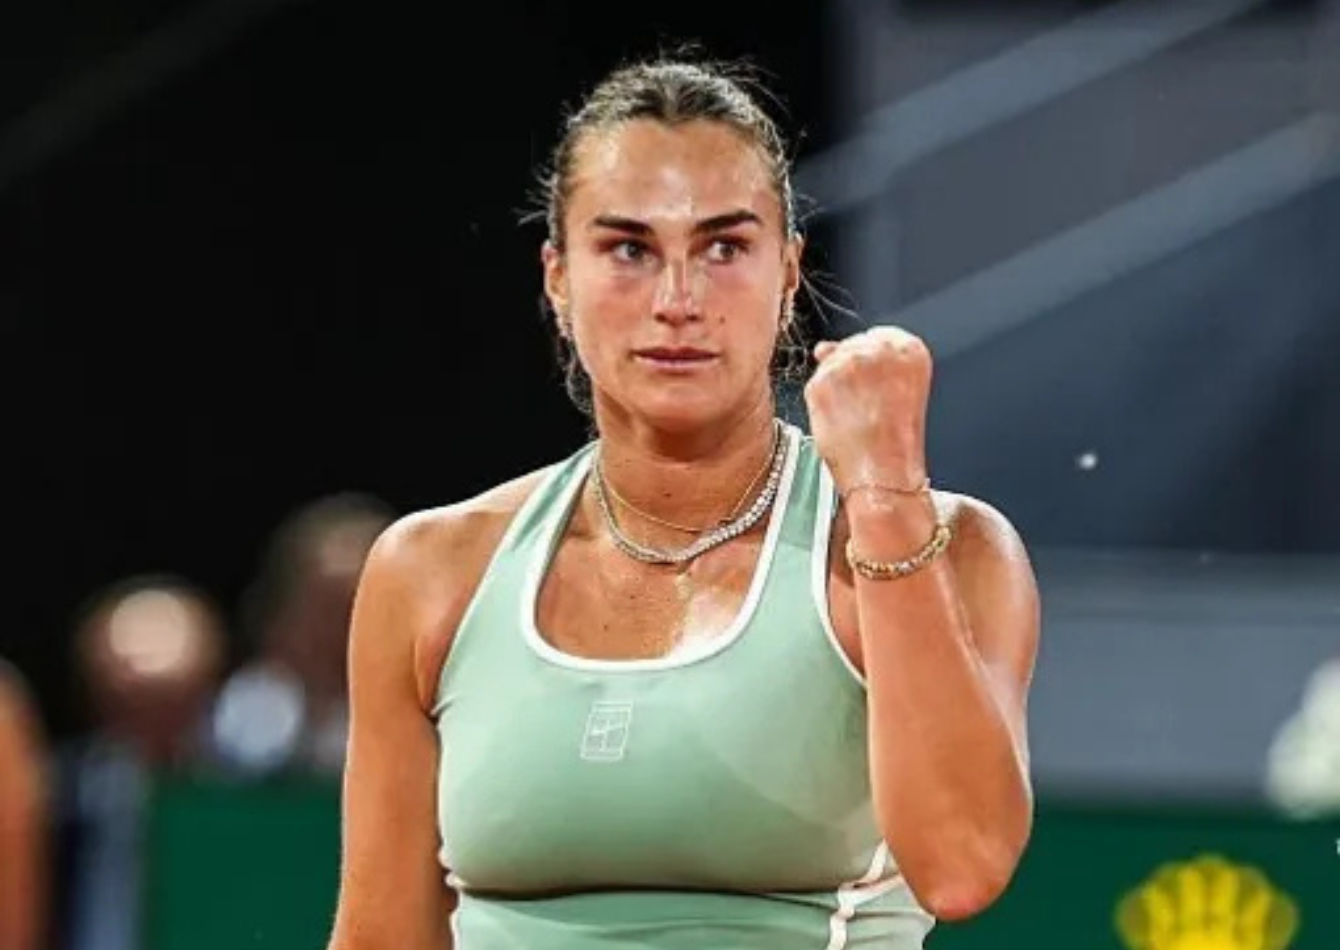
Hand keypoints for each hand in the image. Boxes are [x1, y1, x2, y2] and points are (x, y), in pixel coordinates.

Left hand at [804, 326, 932, 493]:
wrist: (885, 476)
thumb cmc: (895, 441)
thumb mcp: (896, 389)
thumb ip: (867, 360)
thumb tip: (823, 347)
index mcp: (910, 348)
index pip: (876, 337)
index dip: (871, 365)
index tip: (875, 386)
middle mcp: (879, 348)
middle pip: (850, 347)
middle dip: (850, 375)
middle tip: (864, 407)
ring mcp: (847, 363)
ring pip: (828, 365)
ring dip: (835, 389)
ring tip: (855, 418)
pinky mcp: (820, 382)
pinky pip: (812, 385)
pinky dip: (820, 404)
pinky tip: (840, 423)